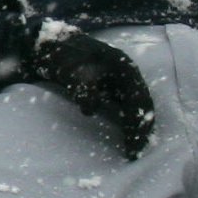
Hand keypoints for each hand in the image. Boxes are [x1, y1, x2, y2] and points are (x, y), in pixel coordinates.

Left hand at [17, 22, 152, 157]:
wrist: (55, 44)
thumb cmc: (67, 56)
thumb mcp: (75, 73)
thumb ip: (84, 90)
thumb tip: (90, 109)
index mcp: (126, 70)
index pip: (139, 102)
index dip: (138, 126)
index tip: (133, 147)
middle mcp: (129, 76)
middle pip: (143, 106)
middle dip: (141, 130)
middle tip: (135, 153)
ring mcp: (122, 81)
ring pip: (136, 107)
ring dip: (136, 127)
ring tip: (133, 148)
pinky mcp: (112, 87)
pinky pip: (126, 106)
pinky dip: (127, 121)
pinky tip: (124, 134)